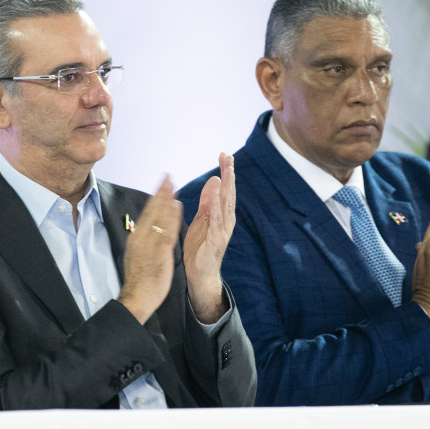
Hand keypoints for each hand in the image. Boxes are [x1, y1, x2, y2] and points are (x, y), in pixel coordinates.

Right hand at [118, 176, 180, 323]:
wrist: (136, 297)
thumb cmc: (139, 279)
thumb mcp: (138, 255)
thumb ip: (144, 240)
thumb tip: (147, 228)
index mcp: (137, 237)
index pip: (147, 212)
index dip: (156, 197)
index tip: (162, 183)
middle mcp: (141, 237)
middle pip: (152, 210)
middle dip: (161, 192)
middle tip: (168, 175)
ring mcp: (149, 244)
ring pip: (159, 217)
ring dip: (166, 199)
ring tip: (173, 184)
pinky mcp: (158, 252)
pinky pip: (166, 231)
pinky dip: (171, 217)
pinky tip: (176, 206)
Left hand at [180, 153, 234, 323]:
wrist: (200, 274)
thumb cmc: (201, 247)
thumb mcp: (203, 218)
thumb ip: (208, 200)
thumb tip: (214, 179)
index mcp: (222, 214)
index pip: (225, 189)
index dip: (226, 172)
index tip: (224, 154)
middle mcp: (226, 220)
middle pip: (229, 194)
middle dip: (229, 175)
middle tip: (228, 157)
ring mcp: (222, 231)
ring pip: (225, 205)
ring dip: (226, 188)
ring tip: (226, 172)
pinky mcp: (215, 241)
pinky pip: (216, 222)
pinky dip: (217, 209)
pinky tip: (217, 198)